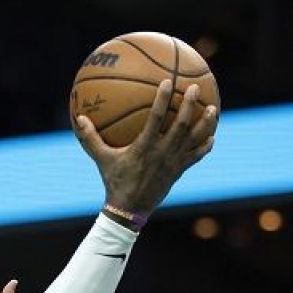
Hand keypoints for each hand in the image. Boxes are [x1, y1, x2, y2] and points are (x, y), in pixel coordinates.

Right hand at [74, 79, 217, 219]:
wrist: (129, 210)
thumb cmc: (114, 181)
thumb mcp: (101, 159)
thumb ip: (91, 138)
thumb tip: (78, 118)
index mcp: (145, 147)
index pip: (156, 118)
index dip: (162, 99)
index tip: (168, 81)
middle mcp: (162, 153)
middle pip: (181, 125)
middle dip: (189, 105)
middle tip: (194, 87)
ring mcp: (173, 163)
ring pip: (194, 140)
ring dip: (205, 123)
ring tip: (214, 108)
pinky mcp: (179, 171)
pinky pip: (196, 156)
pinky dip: (205, 146)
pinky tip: (212, 137)